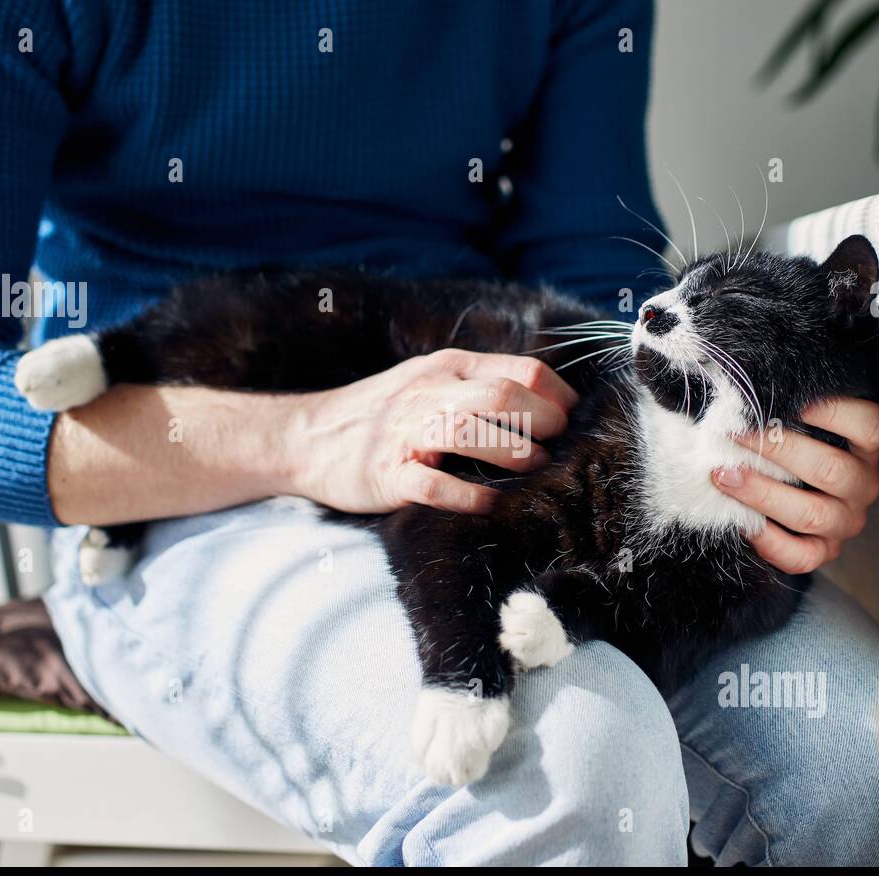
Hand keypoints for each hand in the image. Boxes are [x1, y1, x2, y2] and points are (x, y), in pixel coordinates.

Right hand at [285, 349, 577, 513]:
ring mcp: (406, 435)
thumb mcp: (428, 381)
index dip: (556, 394)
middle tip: (558, 444)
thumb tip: (541, 399)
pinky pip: (434, 485)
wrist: (305, 437)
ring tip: (534, 467)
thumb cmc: (380, 413)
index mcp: (445, 368)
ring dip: (513, 451)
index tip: (573, 417)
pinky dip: (468, 495)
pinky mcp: (388, 475)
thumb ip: (476, 383)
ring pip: (469, 432)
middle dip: (543, 421)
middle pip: (501, 396)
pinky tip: (490, 503)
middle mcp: (429, 395)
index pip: (518, 370)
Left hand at [711, 398, 878, 573]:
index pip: (870, 426)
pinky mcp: (824, 552)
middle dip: (778, 451)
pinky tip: (744, 522)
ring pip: (812, 515)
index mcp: (865, 447)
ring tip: (725, 476)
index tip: (791, 400)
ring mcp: (845, 522)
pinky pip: (801, 556)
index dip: (833, 412)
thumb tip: (752, 386)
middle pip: (832, 471)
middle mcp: (862, 485)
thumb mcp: (799, 420)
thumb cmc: (790, 442)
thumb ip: (787, 405)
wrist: (788, 489)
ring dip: (763, 494)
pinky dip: (769, 542)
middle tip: (736, 436)